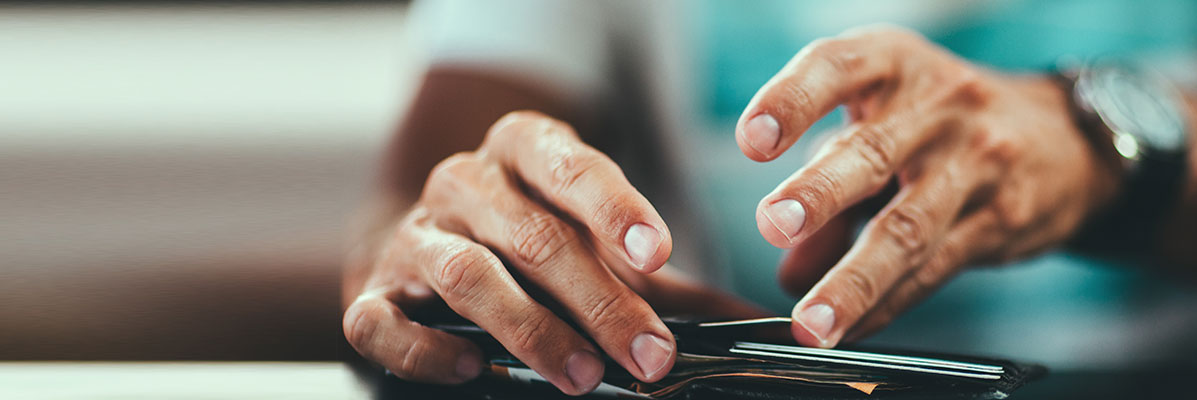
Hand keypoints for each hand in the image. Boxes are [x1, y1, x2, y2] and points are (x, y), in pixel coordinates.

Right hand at [343, 111, 678, 394]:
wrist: (427, 244)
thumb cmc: (531, 242)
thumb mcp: (600, 245)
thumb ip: (673, 284)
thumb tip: (760, 327)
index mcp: (524, 150)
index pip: (570, 165)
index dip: (615, 207)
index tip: (660, 251)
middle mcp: (465, 182)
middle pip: (532, 234)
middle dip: (599, 299)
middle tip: (649, 354)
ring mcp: (415, 235)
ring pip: (466, 275)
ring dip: (530, 329)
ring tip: (582, 375)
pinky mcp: (372, 292)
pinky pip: (383, 321)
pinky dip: (426, 348)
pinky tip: (472, 368)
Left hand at [735, 25, 1119, 347]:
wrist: (1063, 138)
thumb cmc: (940, 123)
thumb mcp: (881, 124)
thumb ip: (827, 182)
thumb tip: (788, 269)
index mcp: (894, 63)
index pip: (838, 68)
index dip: (792, 101)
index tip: (752, 141)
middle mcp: (939, 105)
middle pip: (874, 151)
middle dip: (820, 190)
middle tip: (774, 223)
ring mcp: (978, 161)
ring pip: (909, 225)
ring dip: (854, 278)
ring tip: (811, 317)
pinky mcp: (1003, 218)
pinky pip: (936, 267)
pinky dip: (888, 303)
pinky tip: (853, 327)